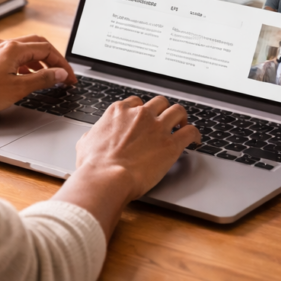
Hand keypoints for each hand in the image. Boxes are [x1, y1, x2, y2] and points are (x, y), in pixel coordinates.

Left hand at [0, 35, 76, 119]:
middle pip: (37, 45)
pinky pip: (14, 57)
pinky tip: (28, 77)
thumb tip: (60, 73)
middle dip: (53, 59)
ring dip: (40, 62)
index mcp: (13, 49)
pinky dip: (26, 65)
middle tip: (63, 74)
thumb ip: (43, 79)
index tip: (70, 78)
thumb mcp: (18, 88)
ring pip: (25, 51)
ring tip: (49, 77)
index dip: (62, 63)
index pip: (47, 49)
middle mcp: (4, 45)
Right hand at [74, 95, 199, 199]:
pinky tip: (195, 140)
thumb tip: (91, 137)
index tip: (146, 118)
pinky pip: (190, 132)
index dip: (143, 111)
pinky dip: (195, 134)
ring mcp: (157, 128)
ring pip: (178, 111)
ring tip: (183, 125)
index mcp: (119, 112)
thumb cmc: (94, 165)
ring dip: (182, 117)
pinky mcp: (171, 145)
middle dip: (164, 110)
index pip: (137, 103)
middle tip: (166, 120)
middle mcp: (140, 115)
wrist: (106, 178)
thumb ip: (92, 135)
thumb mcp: (85, 143)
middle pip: (160, 102)